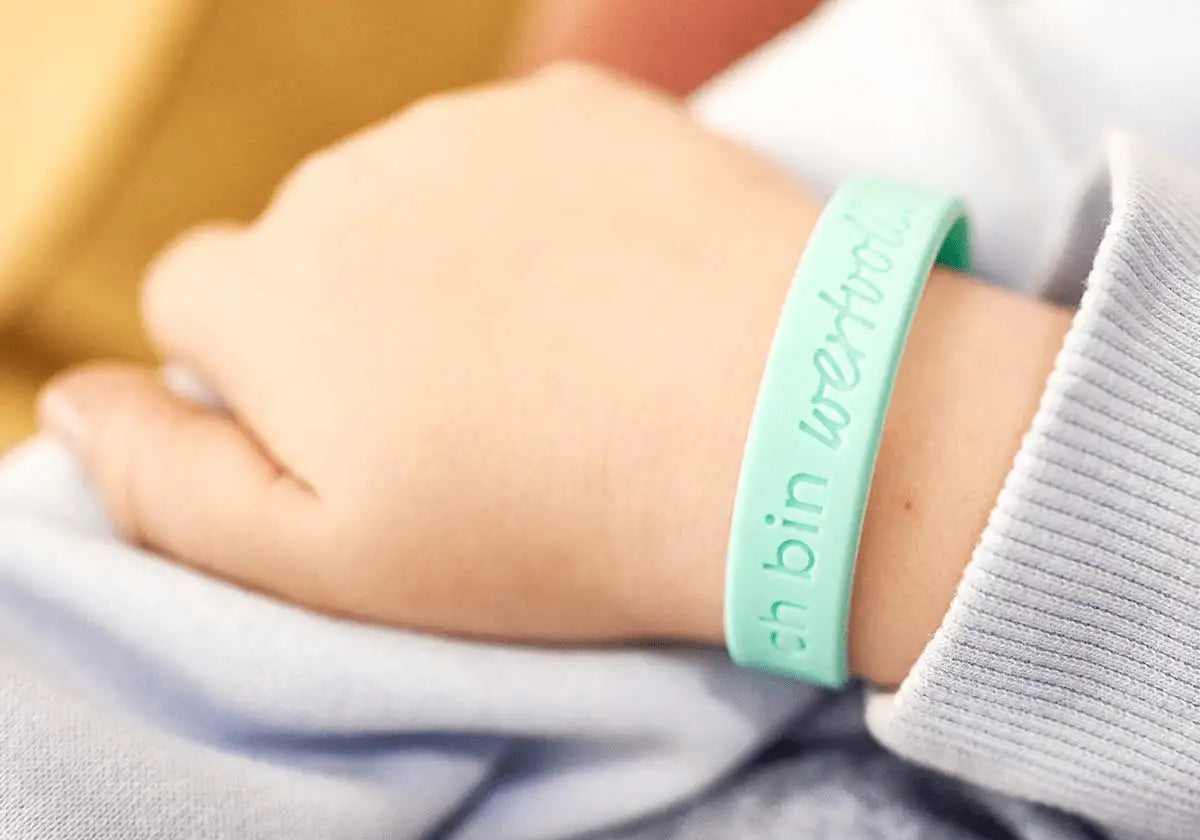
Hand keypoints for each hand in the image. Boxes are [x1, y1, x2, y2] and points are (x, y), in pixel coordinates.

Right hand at [38, 65, 820, 645]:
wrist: (783, 430)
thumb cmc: (553, 524)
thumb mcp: (332, 564)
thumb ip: (171, 486)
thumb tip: (72, 402)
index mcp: (273, 291)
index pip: (192, 299)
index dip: (257, 375)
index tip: (349, 434)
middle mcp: (351, 180)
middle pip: (303, 243)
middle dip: (350, 317)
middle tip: (470, 412)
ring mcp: (471, 126)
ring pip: (406, 193)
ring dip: (444, 258)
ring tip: (551, 354)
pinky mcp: (581, 108)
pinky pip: (513, 153)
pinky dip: (537, 212)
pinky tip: (609, 285)